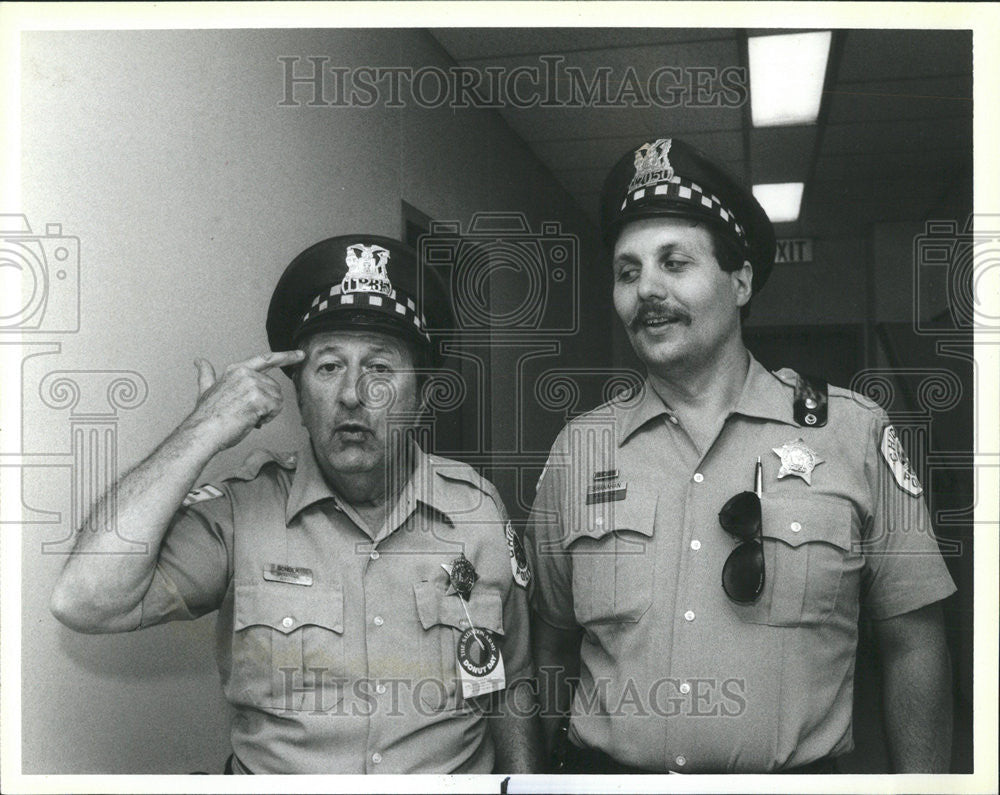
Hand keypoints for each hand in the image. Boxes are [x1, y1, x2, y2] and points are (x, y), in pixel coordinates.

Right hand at [182, 350, 303, 452]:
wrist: (203, 432)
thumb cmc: (207, 416)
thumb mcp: (205, 389)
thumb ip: (206, 374)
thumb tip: (199, 361)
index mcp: (236, 370)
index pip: (265, 359)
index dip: (285, 357)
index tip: (300, 355)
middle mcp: (245, 373)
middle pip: (275, 388)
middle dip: (267, 403)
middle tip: (248, 413)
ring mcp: (252, 385)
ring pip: (277, 399)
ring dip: (267, 412)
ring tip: (247, 416)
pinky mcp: (258, 398)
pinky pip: (276, 408)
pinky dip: (267, 418)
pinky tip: (252, 420)